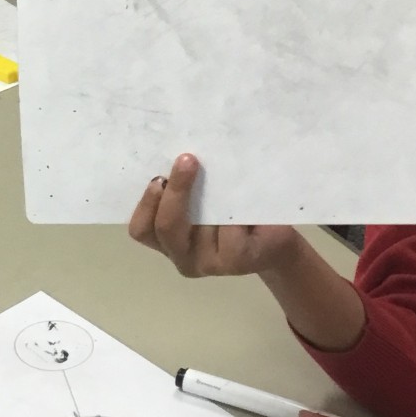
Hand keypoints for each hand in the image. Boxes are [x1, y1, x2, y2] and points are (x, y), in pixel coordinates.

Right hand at [128, 154, 298, 277]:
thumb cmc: (233, 214)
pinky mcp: (238, 261)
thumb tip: (180, 152)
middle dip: (176, 191)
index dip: (146, 203)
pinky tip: (246, 197)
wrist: (273, 241)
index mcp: (168, 241)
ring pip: (203, 224)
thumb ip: (187, 188)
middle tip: (187, 160)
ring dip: (214, 195)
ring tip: (227, 172)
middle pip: (167, 227)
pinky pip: (231, 231)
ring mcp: (210, 264)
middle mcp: (184, 257)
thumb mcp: (204, 200)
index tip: (159, 177)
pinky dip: (237, 210)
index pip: (141, 229)